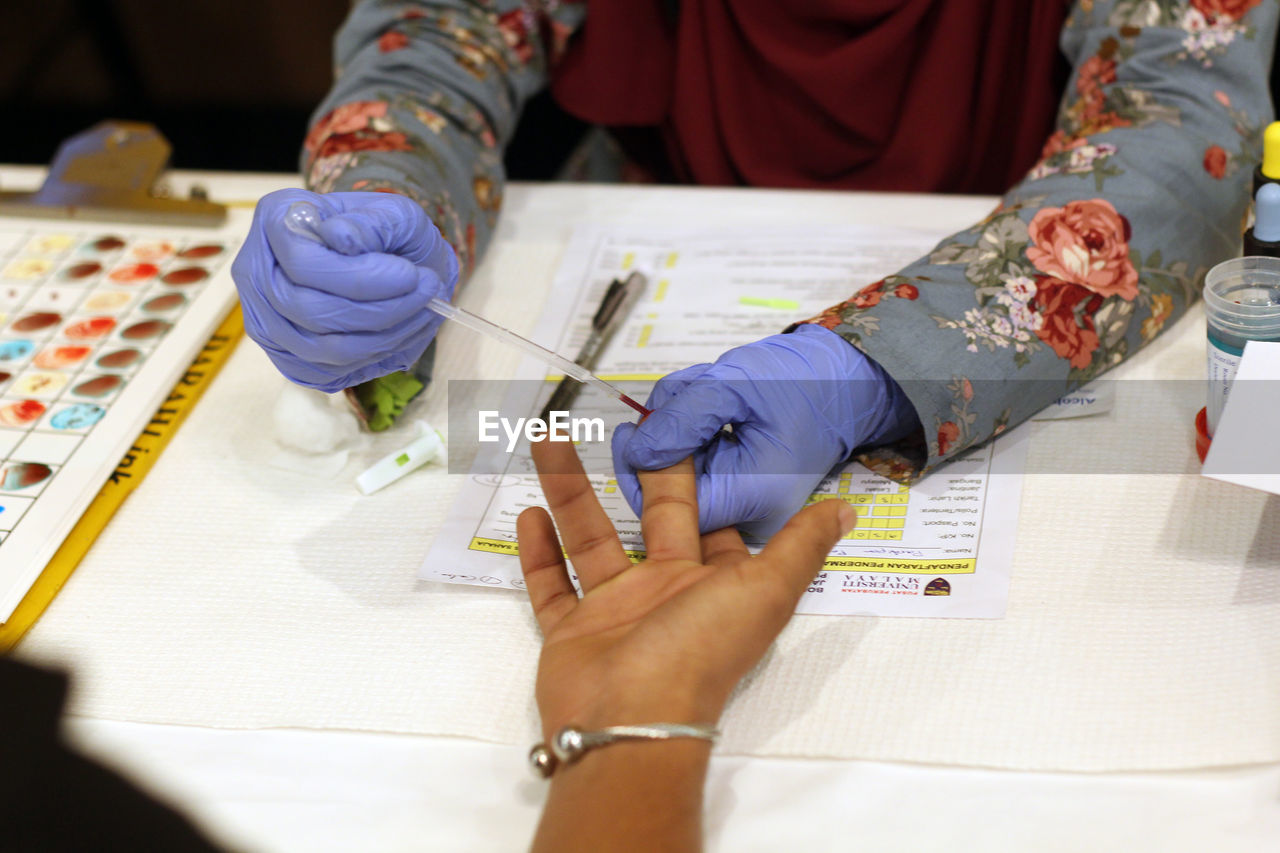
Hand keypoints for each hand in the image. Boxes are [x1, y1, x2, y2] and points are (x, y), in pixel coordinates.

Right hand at [230, 188, 457, 391]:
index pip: (302, 263)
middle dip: (381, 310)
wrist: (391, 262)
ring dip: (387, 336)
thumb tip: (342, 239)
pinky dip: (376, 358)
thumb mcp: (393, 212)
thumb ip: (373, 221)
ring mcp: (267, 321)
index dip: (361, 277)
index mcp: (276, 220)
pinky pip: (331, 372)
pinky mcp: (289, 358)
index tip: (411, 274)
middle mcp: (257, 273)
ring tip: (426, 311)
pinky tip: (405, 333)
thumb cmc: (389, 234)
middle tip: (429, 292)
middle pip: (310, 310)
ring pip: (324, 348)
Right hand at [518, 436, 853, 740]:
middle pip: (653, 520)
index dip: (710, 478)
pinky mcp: (572, 632)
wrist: (631, 720)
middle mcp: (667, 593)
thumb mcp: (764, 590)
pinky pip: (553, 585)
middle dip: (645, 473)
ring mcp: (616, 612)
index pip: (716, 522)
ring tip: (554, 439)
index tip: (697, 430)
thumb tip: (845, 510)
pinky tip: (531, 512)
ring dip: (572, 492)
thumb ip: (801, 546)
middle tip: (633, 425)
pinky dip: (539, 552)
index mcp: (715, 584)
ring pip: (591, 539)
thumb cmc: (700, 651)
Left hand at [611, 323, 918, 538]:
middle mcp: (750, 513)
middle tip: (669, 400)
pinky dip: (696, 433)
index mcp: (752, 497)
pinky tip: (710, 402)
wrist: (846, 383)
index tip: (633, 431)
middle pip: (674, 495)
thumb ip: (681, 419)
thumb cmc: (802, 381)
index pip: (671, 509)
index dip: (643, 472)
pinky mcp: (744, 489)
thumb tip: (638, 451)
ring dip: (680, 430)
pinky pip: (703, 468)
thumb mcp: (732, 387)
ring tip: (701, 389)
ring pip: (685, 476)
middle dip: (665, 442)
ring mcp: (747, 504)